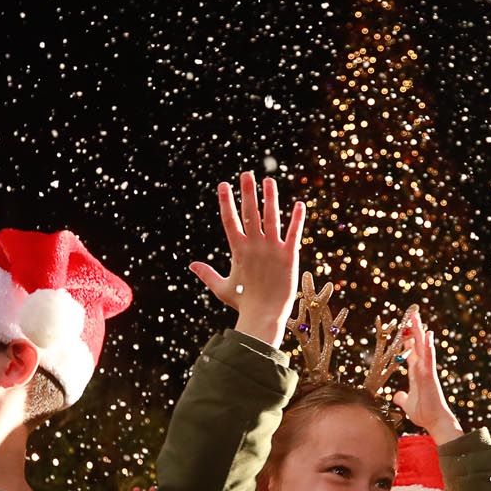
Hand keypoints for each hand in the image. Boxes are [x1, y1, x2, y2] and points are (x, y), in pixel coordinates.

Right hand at [189, 171, 305, 345]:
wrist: (264, 316)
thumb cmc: (243, 304)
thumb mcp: (222, 288)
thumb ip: (207, 274)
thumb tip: (191, 265)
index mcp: (238, 251)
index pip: (230, 220)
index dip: (226, 201)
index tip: (224, 185)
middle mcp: (255, 246)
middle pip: (250, 213)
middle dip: (248, 192)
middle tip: (247, 174)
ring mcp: (272, 250)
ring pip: (271, 218)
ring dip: (270, 198)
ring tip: (269, 180)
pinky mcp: (289, 256)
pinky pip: (294, 233)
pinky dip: (297, 219)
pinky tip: (300, 204)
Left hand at [391, 306, 461, 442]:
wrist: (434, 421)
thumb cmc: (424, 413)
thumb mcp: (407, 404)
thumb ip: (402, 398)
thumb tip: (397, 396)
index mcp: (416, 373)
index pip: (411, 353)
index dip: (407, 340)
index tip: (404, 328)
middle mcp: (422, 369)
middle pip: (418, 345)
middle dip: (414, 330)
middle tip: (412, 314)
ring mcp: (427, 371)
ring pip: (423, 348)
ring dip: (420, 333)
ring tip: (418, 318)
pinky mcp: (430, 376)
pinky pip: (429, 359)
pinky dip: (428, 347)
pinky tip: (428, 336)